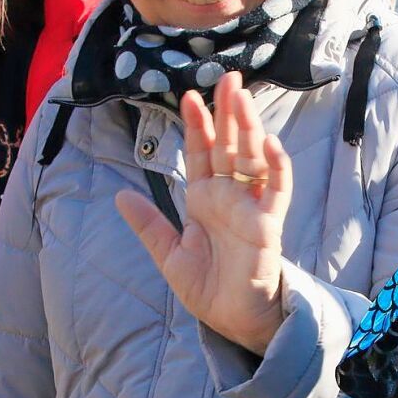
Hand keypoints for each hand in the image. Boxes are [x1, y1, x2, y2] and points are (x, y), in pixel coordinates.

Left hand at [116, 71, 291, 355]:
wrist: (230, 320)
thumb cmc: (206, 288)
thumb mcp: (168, 254)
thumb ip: (148, 224)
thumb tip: (121, 195)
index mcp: (204, 201)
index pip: (201, 153)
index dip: (197, 126)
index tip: (189, 96)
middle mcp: (229, 198)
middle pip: (229, 146)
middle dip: (228, 113)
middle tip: (227, 78)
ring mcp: (250, 208)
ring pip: (252, 158)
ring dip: (249, 128)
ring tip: (242, 97)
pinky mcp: (268, 225)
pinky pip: (277, 190)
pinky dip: (276, 166)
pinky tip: (269, 142)